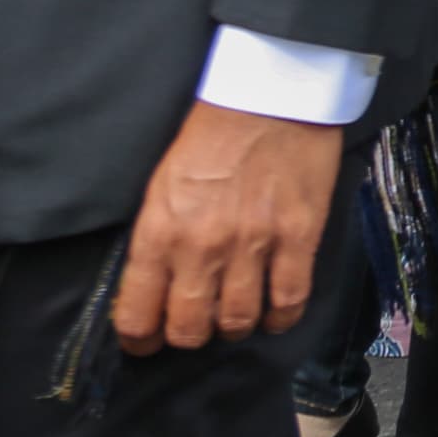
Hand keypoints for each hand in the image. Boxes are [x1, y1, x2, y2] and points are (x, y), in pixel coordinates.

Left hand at [110, 102, 345, 355]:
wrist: (269, 95)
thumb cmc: (209, 136)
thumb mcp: (161, 186)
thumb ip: (157, 240)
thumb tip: (157, 287)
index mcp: (159, 232)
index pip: (138, 316)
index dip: (141, 340)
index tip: (148, 341)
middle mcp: (202, 247)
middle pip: (190, 330)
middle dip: (190, 336)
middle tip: (196, 326)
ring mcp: (254, 244)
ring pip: (238, 321)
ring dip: (234, 326)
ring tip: (236, 315)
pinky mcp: (299, 236)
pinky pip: (289, 300)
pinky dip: (280, 317)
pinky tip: (274, 312)